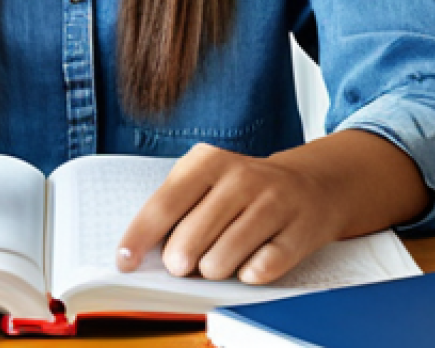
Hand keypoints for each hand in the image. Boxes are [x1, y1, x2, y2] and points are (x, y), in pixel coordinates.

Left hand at [116, 142, 343, 284]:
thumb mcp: (206, 180)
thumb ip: (177, 208)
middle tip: (181, 264)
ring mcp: (272, 204)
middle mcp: (240, 178)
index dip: (140, 237)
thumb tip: (145, 251)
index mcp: (208, 161)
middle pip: (191, 238)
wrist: (311, 185)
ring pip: (223, 259)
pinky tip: (250, 262)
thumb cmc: (242, 189)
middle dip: (178, 261)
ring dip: (213, 270)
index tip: (124, 262)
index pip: (164, 204)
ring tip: (217, 261)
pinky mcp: (299, 232)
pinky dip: (249, 274)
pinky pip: (261, 270)